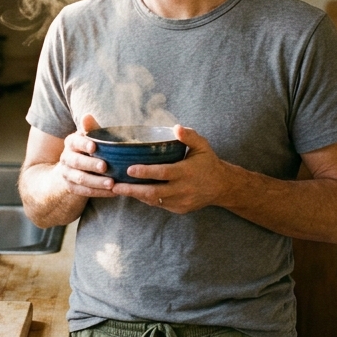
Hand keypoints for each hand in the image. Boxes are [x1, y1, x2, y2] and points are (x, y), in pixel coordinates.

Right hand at [55, 114, 117, 198]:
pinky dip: (99, 192)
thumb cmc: (89, 148)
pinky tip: (112, 192)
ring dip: (96, 182)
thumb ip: (91, 128)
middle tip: (105, 167)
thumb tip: (87, 115)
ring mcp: (67, 174)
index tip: (94, 146)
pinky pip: (84, 191)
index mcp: (70, 142)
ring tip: (112, 183)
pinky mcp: (71, 187)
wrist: (71, 168)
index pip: (75, 142)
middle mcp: (66, 158)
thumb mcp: (90, 137)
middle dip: (91, 164)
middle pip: (77, 162)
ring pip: (80, 178)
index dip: (83, 144)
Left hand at [113, 125, 229, 212]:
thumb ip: (189, 136)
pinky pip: (159, 205)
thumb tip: (175, 127)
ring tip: (117, 189)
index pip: (163, 173)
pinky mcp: (179, 209)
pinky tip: (134, 192)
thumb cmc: (208, 162)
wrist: (222, 186)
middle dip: (132, 190)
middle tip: (114, 185)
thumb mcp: (202, 146)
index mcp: (186, 172)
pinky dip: (146, 199)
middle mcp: (183, 189)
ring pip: (154, 200)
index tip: (129, 169)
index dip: (145, 172)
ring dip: (135, 195)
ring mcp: (180, 201)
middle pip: (153, 192)